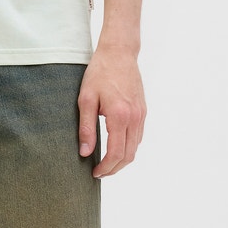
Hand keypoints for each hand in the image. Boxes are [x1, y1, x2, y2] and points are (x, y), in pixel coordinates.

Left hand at [77, 48, 145, 177]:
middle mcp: (135, 118)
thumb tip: (85, 152)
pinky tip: (116, 147)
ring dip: (123, 160)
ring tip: (107, 163)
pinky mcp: (143, 110)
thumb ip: (86, 128)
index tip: (95, 173)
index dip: (106, 168)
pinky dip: (129, 147)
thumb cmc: (100, 73)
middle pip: (129, 155)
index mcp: (119, 116)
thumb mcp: (86, 99)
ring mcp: (141, 114)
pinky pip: (138, 136)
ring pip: (136, 147)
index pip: (116, 153)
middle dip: (115, 168)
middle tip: (100, 173)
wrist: (119, 53)